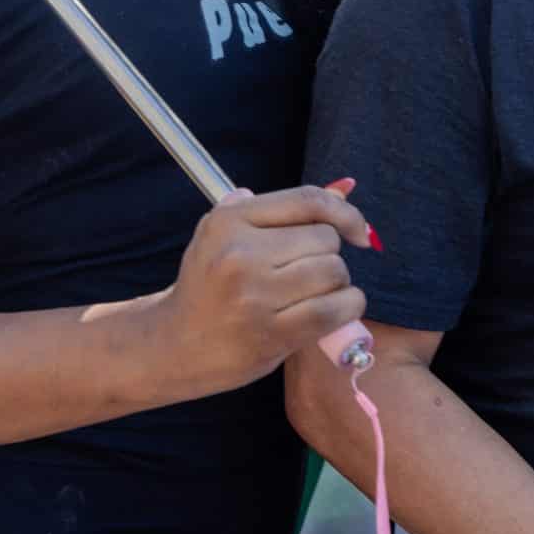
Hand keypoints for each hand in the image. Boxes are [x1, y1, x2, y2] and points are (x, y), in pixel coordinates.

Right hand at [163, 182, 369, 396]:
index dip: (346, 212)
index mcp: (229, 222)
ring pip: (334, 272)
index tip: (358, 231)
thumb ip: (282, 211)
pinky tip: (334, 311)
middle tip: (308, 274)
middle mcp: (239, 254)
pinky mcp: (270, 333)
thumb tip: (344, 188)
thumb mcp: (230, 236)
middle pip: (325, 239)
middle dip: (329, 256)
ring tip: (314, 294)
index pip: (307, 201)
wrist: (175, 345)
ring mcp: (254, 295)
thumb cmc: (210, 287)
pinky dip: (347, 307)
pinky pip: (334, 309)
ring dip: (338, 285)